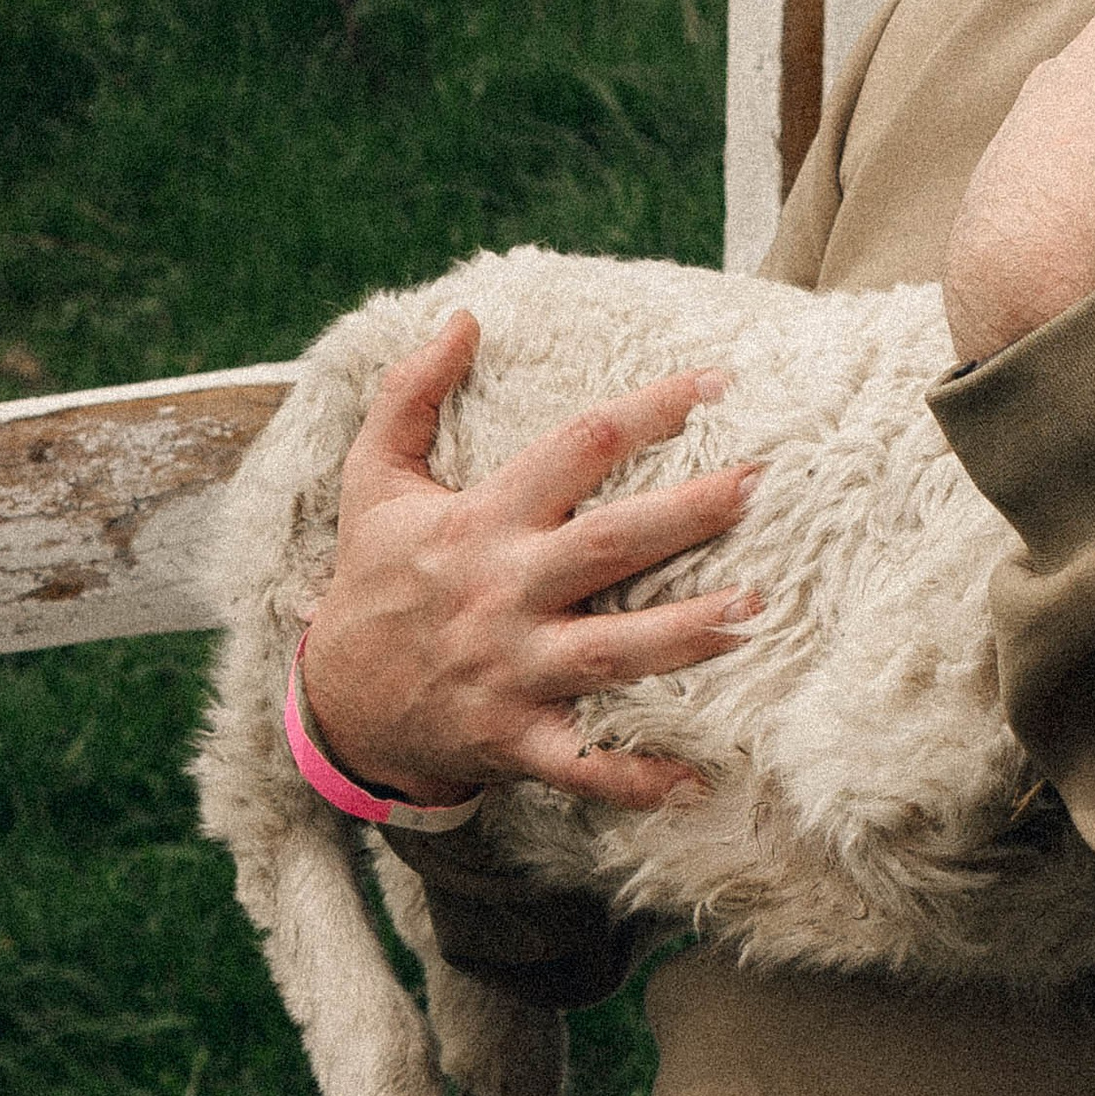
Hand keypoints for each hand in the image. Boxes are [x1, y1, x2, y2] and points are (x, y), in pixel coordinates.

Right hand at [299, 314, 761, 811]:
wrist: (335, 703)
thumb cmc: (374, 580)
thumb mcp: (374, 480)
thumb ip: (411, 393)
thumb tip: (463, 316)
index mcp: (482, 522)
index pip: (575, 448)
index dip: (646, 410)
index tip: (718, 382)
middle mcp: (504, 593)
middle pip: (608, 546)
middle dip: (687, 515)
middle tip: (760, 484)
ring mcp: (511, 671)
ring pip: (612, 652)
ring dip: (686, 634)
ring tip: (756, 610)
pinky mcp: (514, 740)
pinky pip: (584, 763)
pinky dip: (637, 778)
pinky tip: (701, 779)